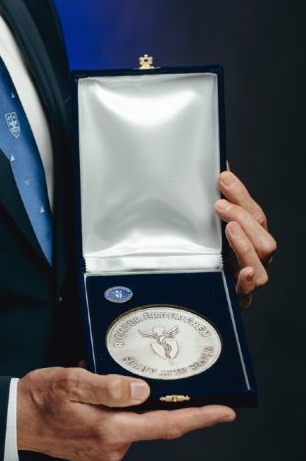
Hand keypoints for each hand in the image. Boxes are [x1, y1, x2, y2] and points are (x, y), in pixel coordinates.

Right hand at [16, 366, 234, 460]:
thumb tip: (142, 391)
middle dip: (160, 402)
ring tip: (105, 379)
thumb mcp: (72, 380)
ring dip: (131, 404)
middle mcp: (113, 447)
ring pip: (133, 424)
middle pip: (152, 423)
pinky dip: (117, 411)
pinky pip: (117, 428)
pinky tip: (97, 394)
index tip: (225, 412)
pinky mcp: (96, 452)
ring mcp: (104, 453)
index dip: (199, 419)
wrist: (13, 420)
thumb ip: (109, 386)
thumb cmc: (39, 397)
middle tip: (158, 377)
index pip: (166, 425)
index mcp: (111, 429)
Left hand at [215, 170, 275, 306]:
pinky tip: (245, 271)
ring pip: (260, 262)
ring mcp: (248, 278)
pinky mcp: (236, 296)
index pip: (255, 214)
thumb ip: (216, 196)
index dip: (241, 195)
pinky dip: (248, 281)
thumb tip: (215, 164)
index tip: (224, 180)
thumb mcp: (208, 222)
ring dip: (245, 244)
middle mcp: (254, 257)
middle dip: (243, 217)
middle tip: (220, 206)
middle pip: (263, 238)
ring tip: (229, 229)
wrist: (195, 288)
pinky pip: (248, 292)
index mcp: (250, 236)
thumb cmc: (207, 252)